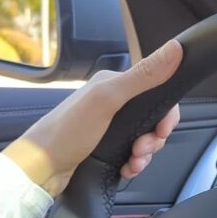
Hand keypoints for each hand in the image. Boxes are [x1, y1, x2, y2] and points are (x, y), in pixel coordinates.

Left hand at [3, 40, 182, 196]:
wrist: (41, 168)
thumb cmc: (67, 131)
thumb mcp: (108, 100)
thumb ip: (143, 76)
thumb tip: (175, 49)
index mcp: (114, 85)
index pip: (156, 93)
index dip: (166, 114)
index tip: (161, 130)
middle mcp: (113, 103)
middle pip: (153, 120)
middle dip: (153, 139)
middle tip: (141, 149)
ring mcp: (110, 126)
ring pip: (145, 139)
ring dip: (145, 155)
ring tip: (133, 162)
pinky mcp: (107, 146)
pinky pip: (134, 154)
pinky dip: (135, 164)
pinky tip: (127, 168)